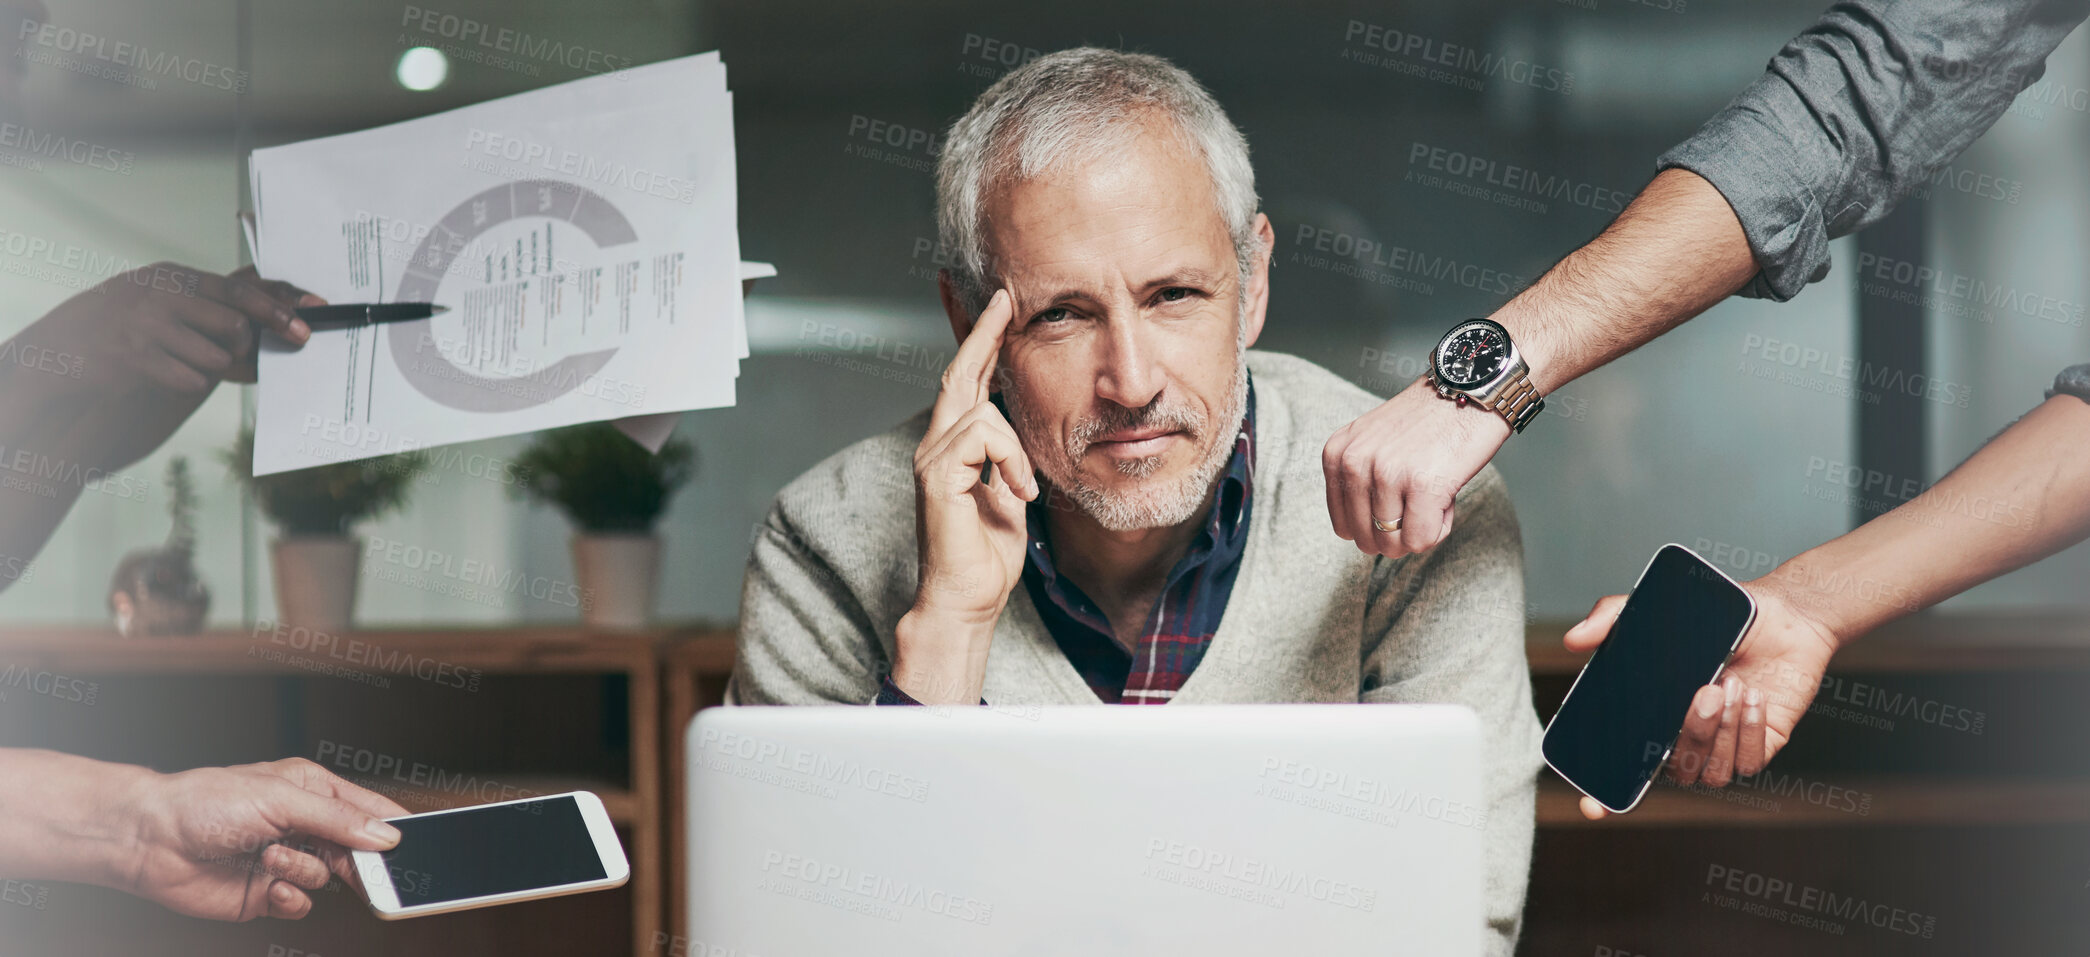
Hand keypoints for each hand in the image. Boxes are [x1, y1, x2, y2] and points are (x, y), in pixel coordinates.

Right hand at [2, 262, 316, 470]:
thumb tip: (272, 320)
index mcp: (174, 275)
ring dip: (213, 368)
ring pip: (215, 358)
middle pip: (235, 326)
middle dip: (246, 348)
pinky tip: (168, 374)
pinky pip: (189, 379)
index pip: (239, 290)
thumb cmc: (131, 325)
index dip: (278, 308)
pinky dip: (188, 382)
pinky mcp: (135, 358)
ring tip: (185, 361)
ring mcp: (146, 326)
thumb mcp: (165, 299)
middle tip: (243, 356)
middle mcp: (162, 294)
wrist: (65, 346)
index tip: (307, 323)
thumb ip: (211, 303)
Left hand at [112, 757, 405, 920]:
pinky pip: (301, 904)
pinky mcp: (267, 894)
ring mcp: (287, 861)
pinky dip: (289, 898)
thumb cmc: (205, 802)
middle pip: (356, 851)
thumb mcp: (280, 799)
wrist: (149, 841)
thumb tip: (385, 836)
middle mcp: (304, 826)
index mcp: (314, 791)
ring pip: (328, 879)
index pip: (369, 810)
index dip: (394, 828)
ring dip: (303, 872)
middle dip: (362, 863)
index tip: (415, 846)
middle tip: (374, 875)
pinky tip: (270, 886)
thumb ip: (337, 819)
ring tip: (272, 858)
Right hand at [892, 289, 1036, 703]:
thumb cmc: (987, 554)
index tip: (995, 305)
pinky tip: (1016, 495)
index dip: (979, 342)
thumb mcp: (1010, 492)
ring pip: (981, 411)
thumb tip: (1021, 431)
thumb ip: (1009, 457)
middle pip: (959, 374)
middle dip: (982, 333)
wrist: (969, 597)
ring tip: (1024, 491)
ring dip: (1015, 450)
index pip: (966, 382)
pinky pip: (981, 437)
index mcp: (955, 447)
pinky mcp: (936, 476)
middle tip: (1003, 298)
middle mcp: (936, 445)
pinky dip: (1010, 463)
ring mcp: (931, 458)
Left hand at [1322, 375, 1508, 556]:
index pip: (1343, 526)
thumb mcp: (1373, 443)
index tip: (1400, 502)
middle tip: (1420, 501)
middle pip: (1367, 539)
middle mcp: (1354, 462)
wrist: (1469, 390)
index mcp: (1336, 454)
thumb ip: (1359, 482)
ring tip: (1435, 493)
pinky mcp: (1422, 485)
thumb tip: (1364, 539)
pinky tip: (1448, 498)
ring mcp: (1386, 474)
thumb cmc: (1427, 421)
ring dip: (1422, 528)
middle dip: (1398, 533)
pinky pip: (1422, 540)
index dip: (1377, 525)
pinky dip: (1440, 529)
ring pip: (1394, 544)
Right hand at [1563, 578, 1841, 819]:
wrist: (1784, 614)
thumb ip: (1611, 619)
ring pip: (1710, 772)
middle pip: (1675, 771)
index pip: (1624, 773)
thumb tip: (1573, 640)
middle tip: (1705, 689)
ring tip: (1731, 682)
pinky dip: (1748, 729)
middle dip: (1691, 734)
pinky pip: (1748, 762)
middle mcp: (1686, 741)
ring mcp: (1723, 747)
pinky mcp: (1760, 746)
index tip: (1593, 807)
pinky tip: (1752, 694)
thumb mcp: (1658, 611)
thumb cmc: (1721, 617)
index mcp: (1654, 720)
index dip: (1606, 797)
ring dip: (1720, 730)